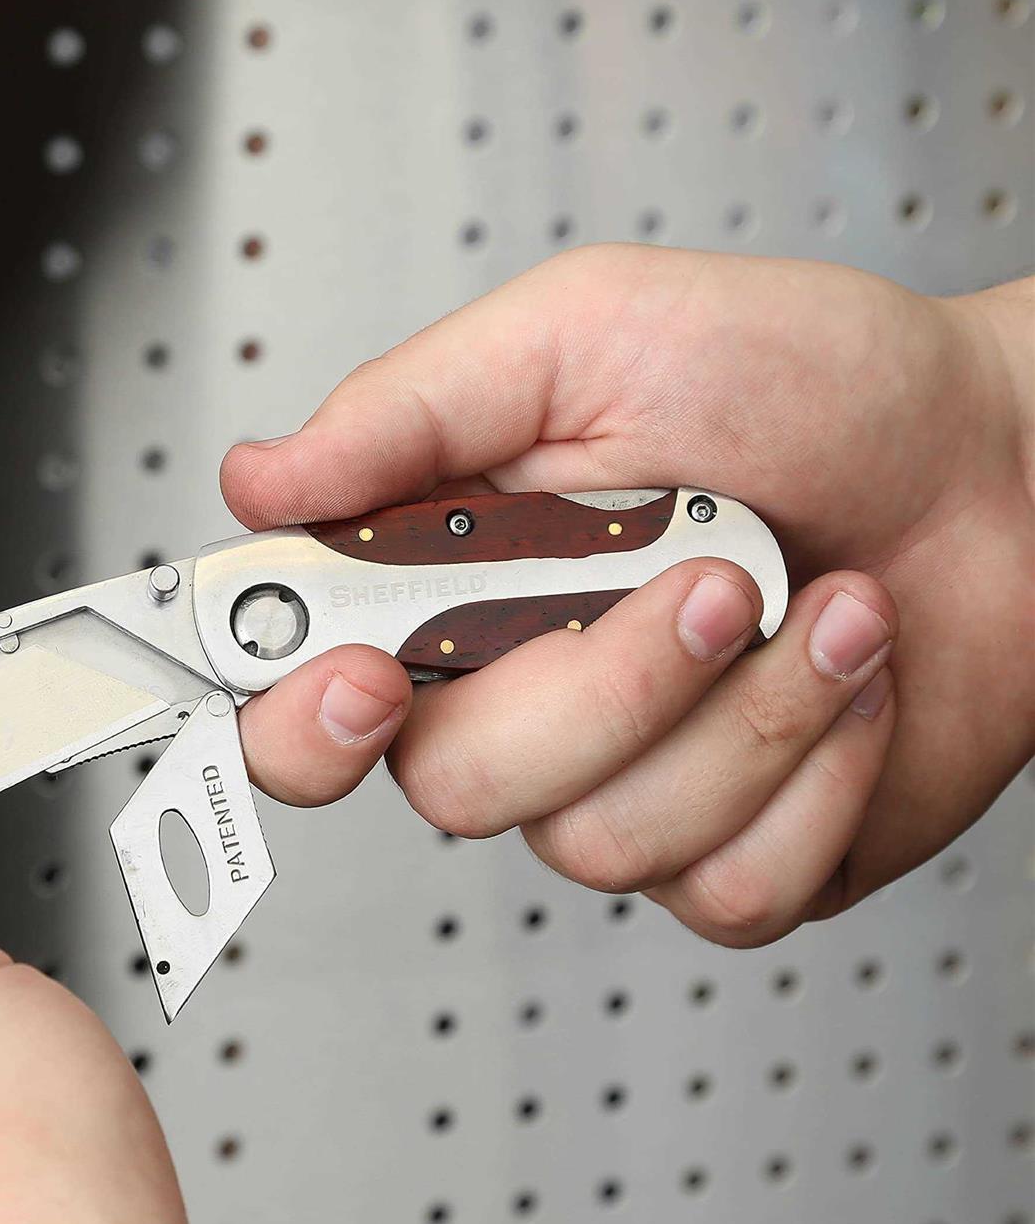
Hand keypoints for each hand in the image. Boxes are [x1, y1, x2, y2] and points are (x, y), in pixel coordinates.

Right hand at [227, 247, 1033, 944]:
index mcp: (453, 581)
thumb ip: (412, 409)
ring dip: (740, 711)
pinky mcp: (733, 859)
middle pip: (452, 785)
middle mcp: (519, 697)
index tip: (363, 677)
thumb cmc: (811, 381)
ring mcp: (623, 788)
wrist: (1006, 467)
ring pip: (600, 840)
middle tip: (702, 574)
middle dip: (595, 684)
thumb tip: (263, 476)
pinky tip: (846, 682)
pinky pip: (727, 888)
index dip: (301, 719)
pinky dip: (816, 771)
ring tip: (810, 600)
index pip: (303, 700)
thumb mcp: (591, 336)